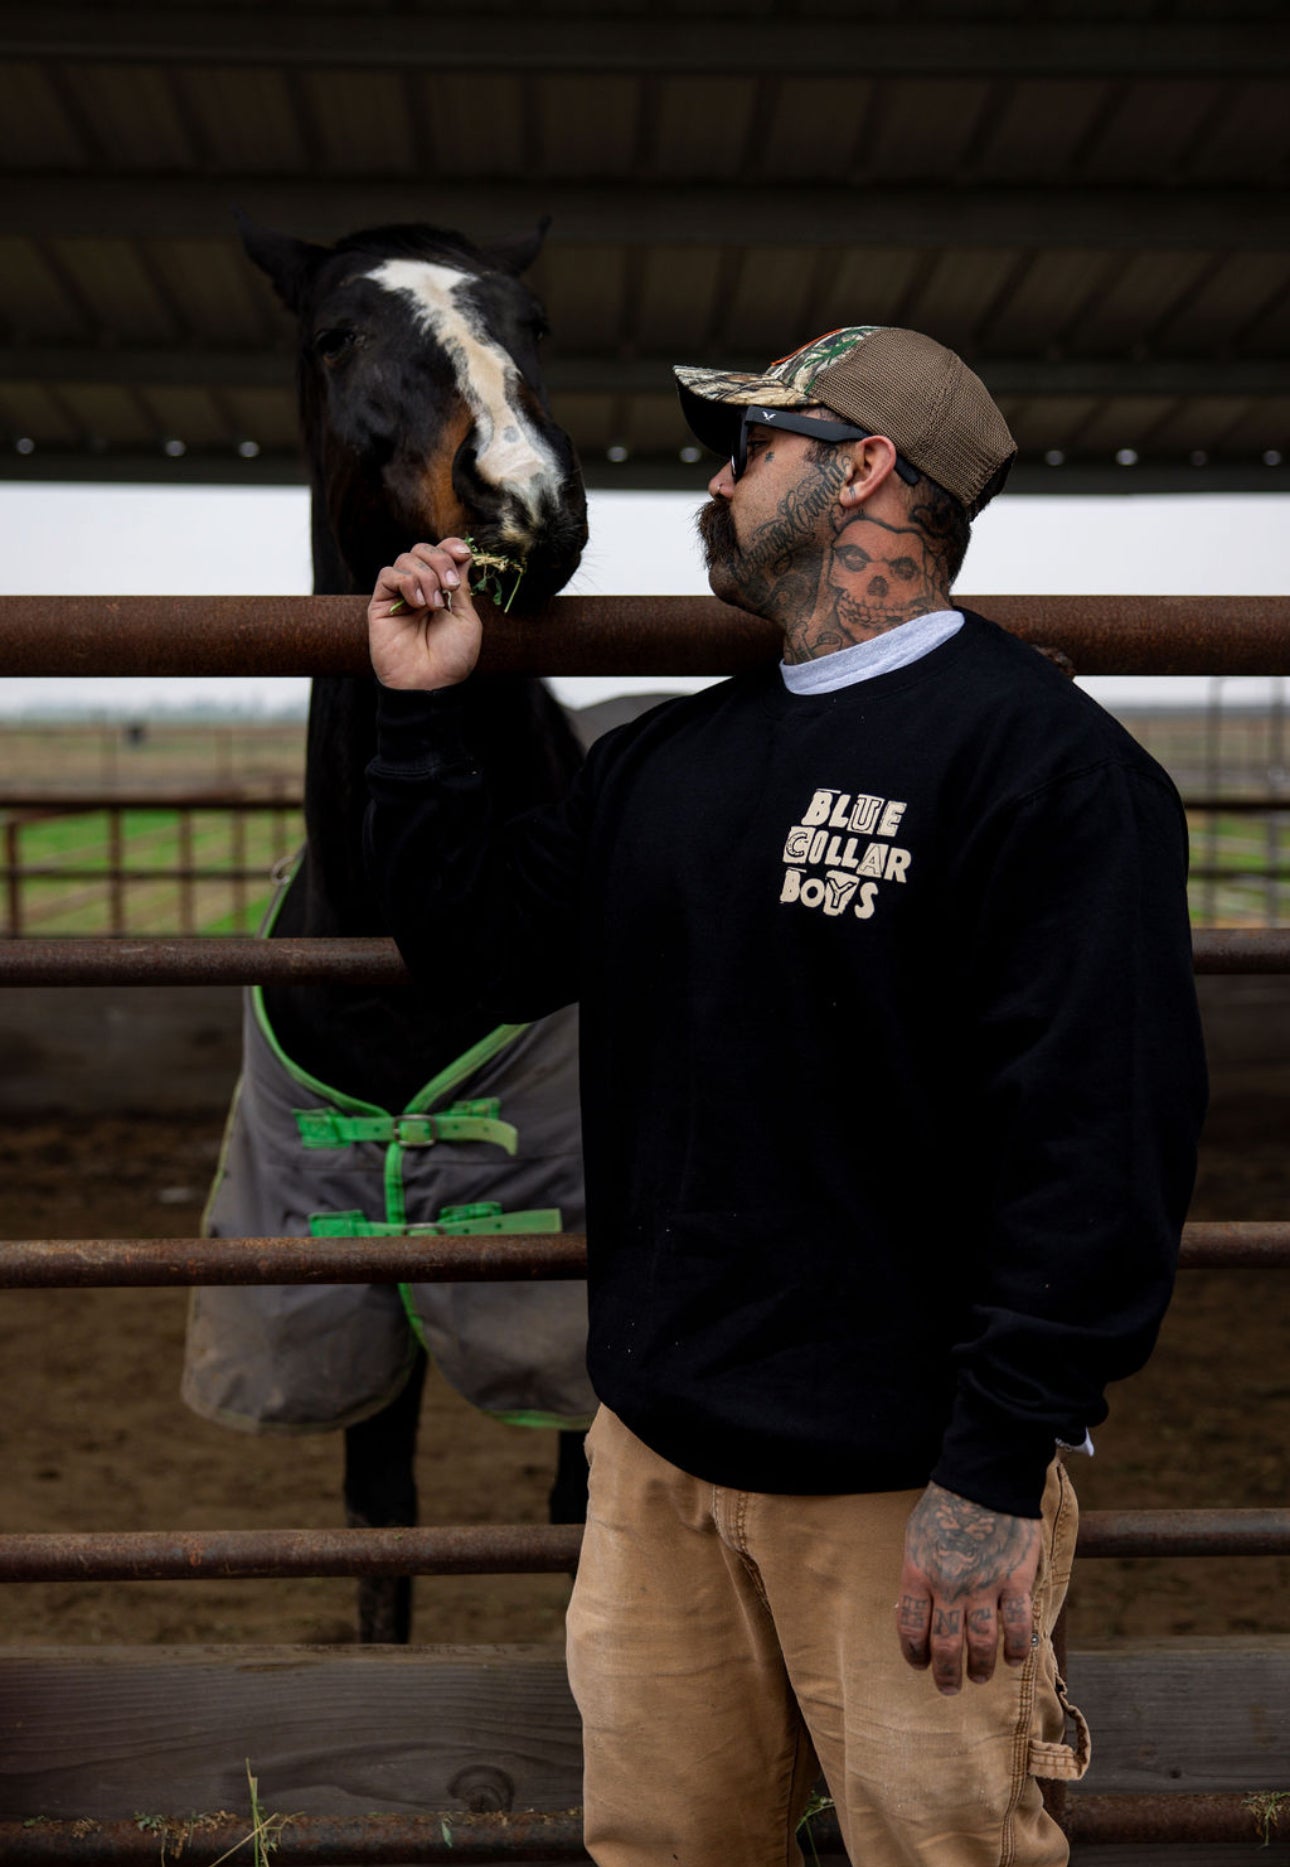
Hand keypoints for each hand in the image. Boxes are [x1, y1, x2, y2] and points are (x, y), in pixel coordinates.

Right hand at [367, 539, 482, 690]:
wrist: (429, 683)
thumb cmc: (451, 658)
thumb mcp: (466, 618)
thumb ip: (462, 585)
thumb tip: (463, 552)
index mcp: (442, 591)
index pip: (441, 552)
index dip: (450, 546)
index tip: (462, 553)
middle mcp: (420, 589)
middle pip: (423, 549)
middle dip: (440, 561)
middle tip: (449, 587)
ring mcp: (399, 595)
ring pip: (406, 558)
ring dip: (425, 577)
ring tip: (432, 605)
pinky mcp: (380, 603)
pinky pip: (388, 574)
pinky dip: (405, 581)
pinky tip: (415, 604)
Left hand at [896, 1481, 1041, 1694]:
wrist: (985, 1478)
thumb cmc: (946, 1506)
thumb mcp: (916, 1537)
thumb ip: (916, 1575)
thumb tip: (915, 1613)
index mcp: (919, 1572)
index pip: (911, 1628)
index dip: (915, 1654)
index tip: (920, 1664)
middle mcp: (949, 1586)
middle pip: (945, 1645)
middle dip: (946, 1673)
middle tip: (948, 1688)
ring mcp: (985, 1585)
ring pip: (981, 1643)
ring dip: (981, 1667)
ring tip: (980, 1676)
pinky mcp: (1016, 1580)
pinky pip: (1017, 1627)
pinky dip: (1015, 1649)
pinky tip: (1013, 1659)